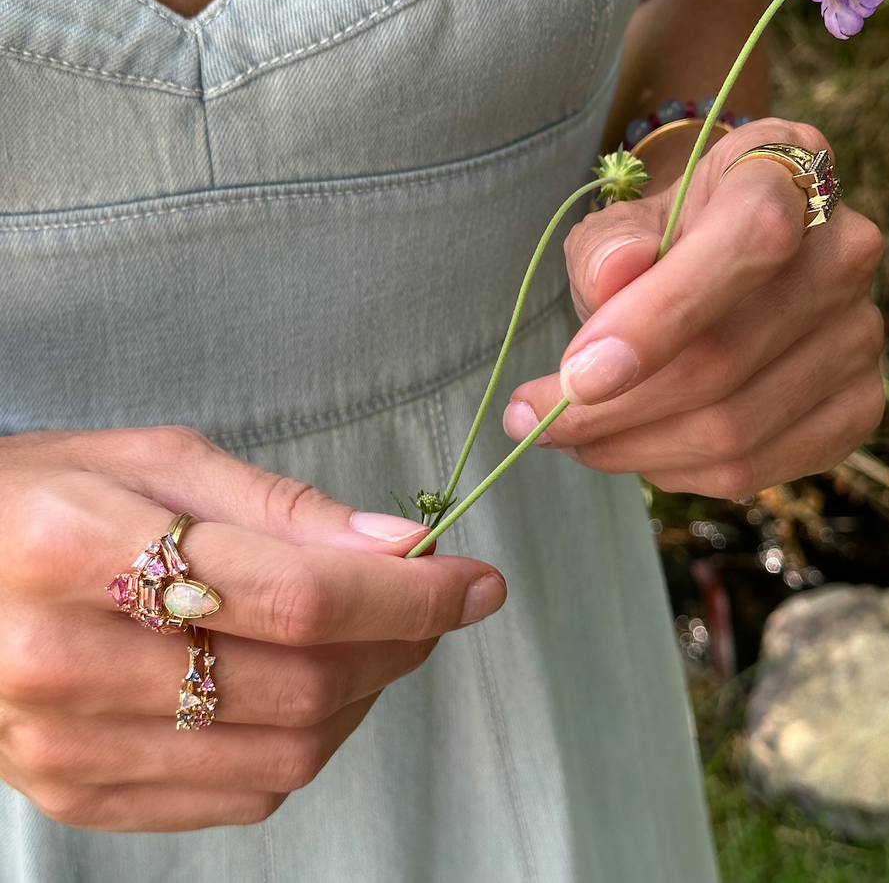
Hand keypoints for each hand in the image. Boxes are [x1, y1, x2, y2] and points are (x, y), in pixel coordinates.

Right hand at [0, 428, 505, 830]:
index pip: (293, 596)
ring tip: (374, 639)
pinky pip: (239, 797)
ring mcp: (64, 747)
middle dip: (400, 644)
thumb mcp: (156, 458)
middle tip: (430, 602)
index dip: (408, 596)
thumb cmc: (47, 492)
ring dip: (364, 696)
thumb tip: (394, 547)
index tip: (475, 582)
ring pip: (284, 754)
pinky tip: (305, 686)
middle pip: (300, 685)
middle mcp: (61, 663)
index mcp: (80, 548)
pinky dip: (304, 743)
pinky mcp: (74, 794)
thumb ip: (281, 506)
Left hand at [502, 119, 884, 497]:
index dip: (658, 318)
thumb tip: (613, 276)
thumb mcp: (619, 225)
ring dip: (630, 448)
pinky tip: (635, 447)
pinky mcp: (856, 405)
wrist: (717, 262)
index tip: (574, 376)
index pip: (747, 241)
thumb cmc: (661, 239)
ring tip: (573, 435)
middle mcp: (841, 251)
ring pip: (734, 429)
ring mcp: (859, 334)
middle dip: (610, 409)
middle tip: (534, 421)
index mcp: (783, 173)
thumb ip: (607, 249)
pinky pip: (755, 469)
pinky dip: (676, 472)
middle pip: (724, 359)